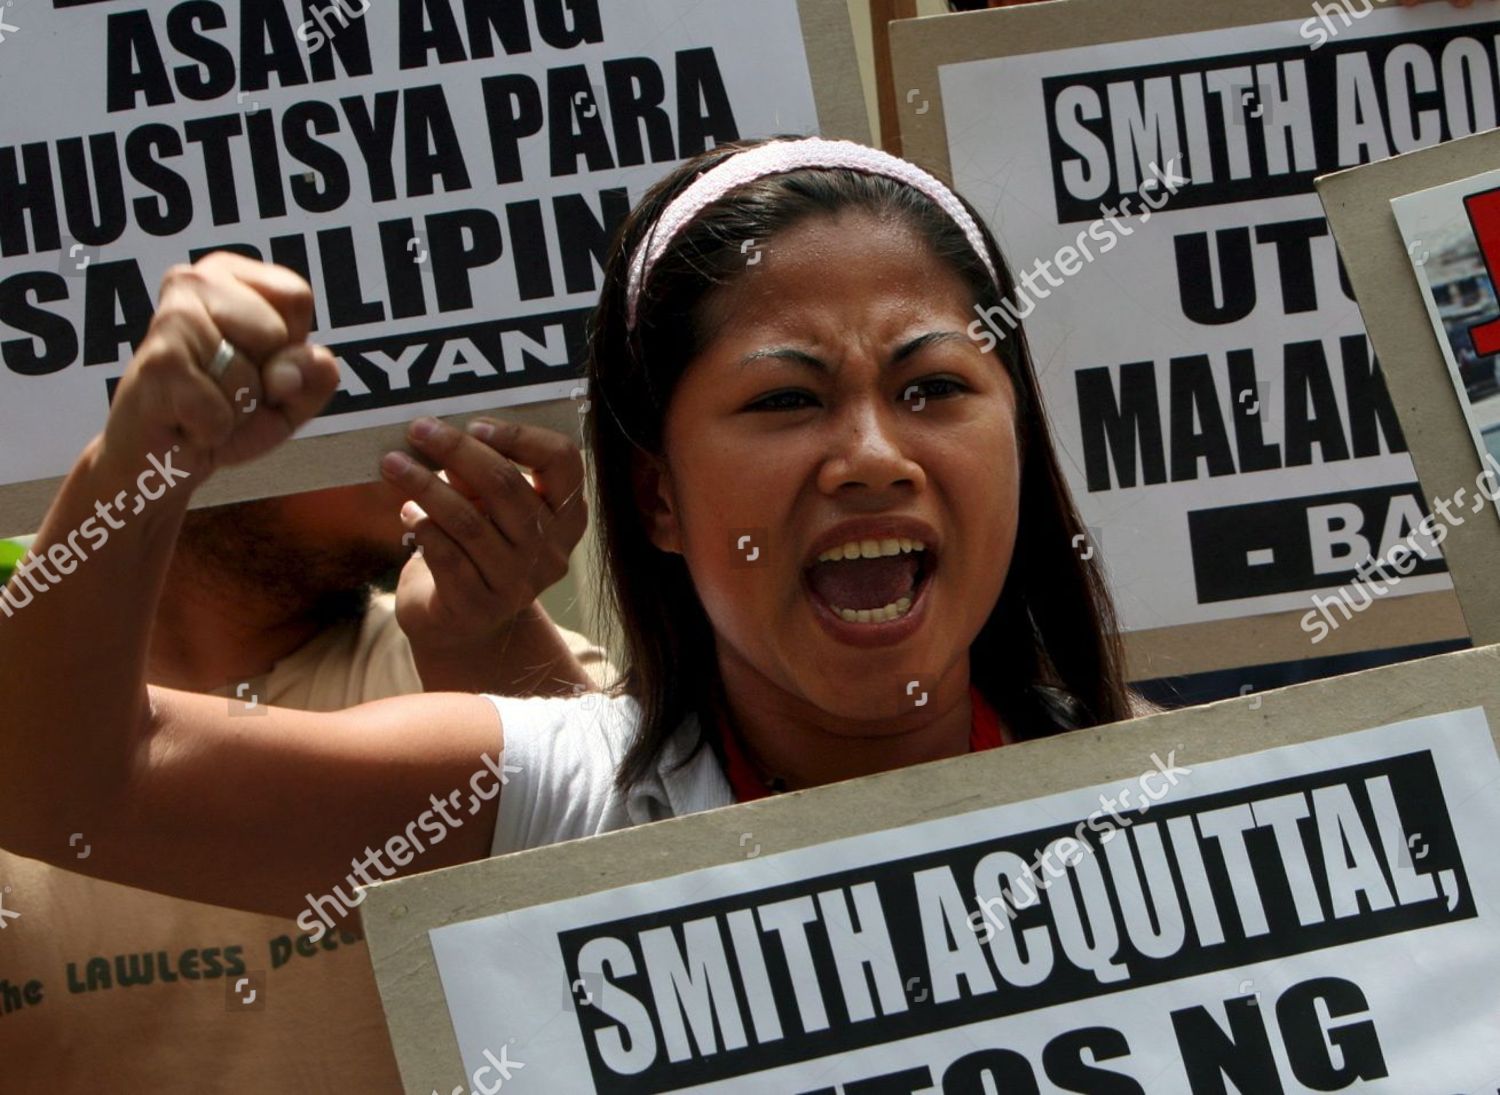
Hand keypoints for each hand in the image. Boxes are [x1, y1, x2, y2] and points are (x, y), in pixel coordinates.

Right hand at [100, 253, 338, 482]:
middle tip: (224, 388)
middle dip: (262, 379)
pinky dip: (213, 431)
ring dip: (236, 409)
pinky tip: (185, 421)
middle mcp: (194, 282)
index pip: (296, 297)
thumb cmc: (221, 415)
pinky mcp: (158, 362)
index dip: (289, 345)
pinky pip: (221, 413)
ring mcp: (173, 318)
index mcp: (228, 275)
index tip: (254, 359)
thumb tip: (307, 362)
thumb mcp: (288, 400)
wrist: (157, 458)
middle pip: (277, 333)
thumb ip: (312, 380)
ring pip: (249, 376)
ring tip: (204, 403)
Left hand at [384, 416, 587, 654]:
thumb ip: (478, 474)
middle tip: (418, 429)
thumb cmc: (477, 548)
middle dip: (456, 450)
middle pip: (506, 485)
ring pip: (469, 520)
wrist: (462, 621)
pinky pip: (447, 556)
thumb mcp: (488, 507)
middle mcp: (551, 550)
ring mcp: (519, 582)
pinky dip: (423, 527)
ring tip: (393, 464)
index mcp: (567, 515)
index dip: (520, 436)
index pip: (562, 461)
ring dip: (425, 485)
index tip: (475, 424)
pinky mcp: (479, 606)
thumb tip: (441, 434)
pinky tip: (407, 512)